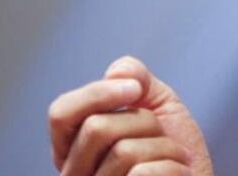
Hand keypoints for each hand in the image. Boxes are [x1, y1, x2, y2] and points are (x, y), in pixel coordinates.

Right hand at [48, 56, 213, 175]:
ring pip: (124, 152)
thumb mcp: (159, 103)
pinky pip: (146, 174)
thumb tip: (116, 72)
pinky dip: (176, 169)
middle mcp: (76, 175)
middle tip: (162, 139)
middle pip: (96, 128)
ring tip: (173, 162)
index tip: (135, 88)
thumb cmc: (176, 149)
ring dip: (166, 149)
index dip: (97, 93)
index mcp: (75, 148)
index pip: (61, 113)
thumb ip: (137, 78)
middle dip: (144, 122)